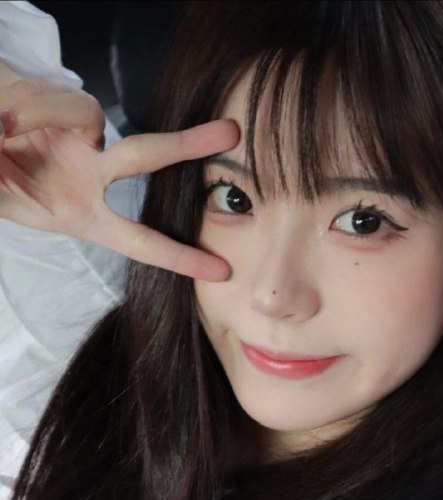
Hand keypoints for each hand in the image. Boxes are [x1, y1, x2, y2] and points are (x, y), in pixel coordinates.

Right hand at [0, 72, 238, 280]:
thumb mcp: (1, 198)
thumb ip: (7, 189)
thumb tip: (10, 135)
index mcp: (83, 214)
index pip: (139, 240)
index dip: (178, 257)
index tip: (221, 271)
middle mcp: (90, 173)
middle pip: (145, 154)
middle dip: (187, 144)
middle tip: (231, 133)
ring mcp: (79, 136)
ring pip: (86, 114)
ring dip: (41, 114)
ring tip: (4, 124)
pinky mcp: (62, 99)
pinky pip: (58, 95)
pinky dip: (31, 101)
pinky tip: (7, 113)